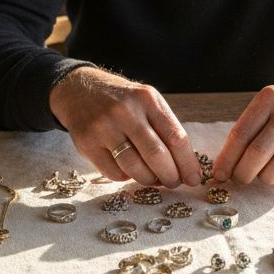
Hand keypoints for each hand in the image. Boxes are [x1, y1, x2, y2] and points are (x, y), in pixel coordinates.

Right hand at [49, 67, 200, 187]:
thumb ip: (165, 128)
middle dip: (171, 176)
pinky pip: (113, 173)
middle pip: (156, 155)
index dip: (188, 163)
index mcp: (147, 100)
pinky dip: (126, 177)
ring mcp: (104, 127)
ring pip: (135, 168)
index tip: (194, 179)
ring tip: (153, 179)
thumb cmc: (122, 101)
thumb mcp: (146, 102)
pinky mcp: (87, 143)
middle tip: (174, 183)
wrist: (79, 90)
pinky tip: (129, 171)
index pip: (176, 137)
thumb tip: (185, 167)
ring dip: (149, 180)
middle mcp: (126, 112)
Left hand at [213, 75, 273, 186]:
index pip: (241, 134)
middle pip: (258, 153)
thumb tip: (224, 166)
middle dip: (243, 173)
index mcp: (269, 98)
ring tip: (262, 175)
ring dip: (264, 178)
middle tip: (240, 179)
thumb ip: (248, 129)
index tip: (219, 175)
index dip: (226, 159)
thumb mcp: (268, 105)